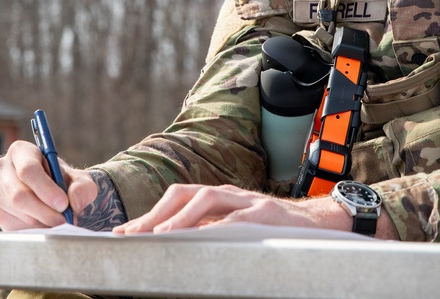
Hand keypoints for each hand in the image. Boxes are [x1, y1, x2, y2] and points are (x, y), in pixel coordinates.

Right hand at [0, 140, 96, 230]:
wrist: (56, 197)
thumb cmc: (66, 182)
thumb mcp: (81, 181)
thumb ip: (82, 188)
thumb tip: (73, 200)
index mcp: (21, 151)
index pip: (28, 170)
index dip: (46, 189)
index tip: (63, 203)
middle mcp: (3, 169)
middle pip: (19, 194)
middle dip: (44, 210)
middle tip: (64, 220)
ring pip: (17, 212)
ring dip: (42, 221)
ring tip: (59, 221)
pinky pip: (15, 225)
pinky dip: (35, 228)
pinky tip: (47, 223)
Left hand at [113, 183, 346, 234]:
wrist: (317, 224)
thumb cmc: (272, 231)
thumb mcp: (235, 229)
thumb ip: (208, 232)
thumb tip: (170, 247)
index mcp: (217, 199)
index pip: (176, 200)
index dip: (148, 215)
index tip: (122, 234)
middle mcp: (228, 195)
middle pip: (184, 192)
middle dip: (155, 212)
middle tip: (131, 235)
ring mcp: (246, 202)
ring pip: (206, 197)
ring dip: (178, 216)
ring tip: (158, 235)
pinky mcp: (263, 213)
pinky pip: (234, 218)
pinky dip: (212, 227)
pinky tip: (197, 238)